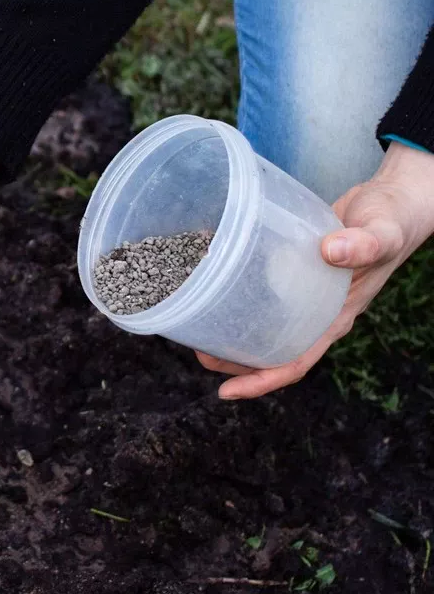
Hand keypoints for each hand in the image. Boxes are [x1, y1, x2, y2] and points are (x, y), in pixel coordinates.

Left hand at [197, 142, 433, 398]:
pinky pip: (269, 292)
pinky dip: (243, 294)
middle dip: (236, 360)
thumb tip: (331, 251)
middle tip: (198, 355)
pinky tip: (218, 284)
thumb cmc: (392, 221)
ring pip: (268, 324)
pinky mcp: (298, 270)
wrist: (396, 201)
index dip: (261, 380)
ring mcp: (308, 293)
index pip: (297, 361)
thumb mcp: (381, 233)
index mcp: (337, 316)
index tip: (226, 392)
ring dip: (235, 331)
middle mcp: (319, 311)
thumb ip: (362, 245)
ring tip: (199, 329)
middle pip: (273, 349)